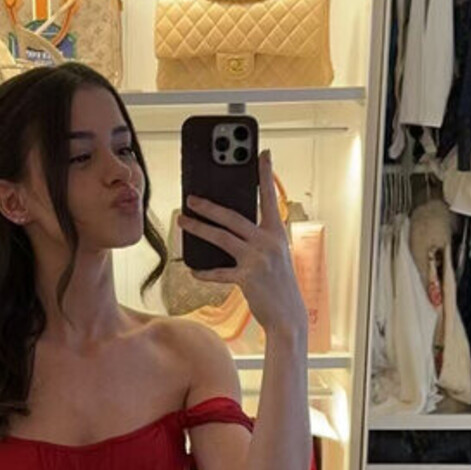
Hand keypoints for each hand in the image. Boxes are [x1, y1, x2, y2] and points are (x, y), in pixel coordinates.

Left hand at [179, 150, 308, 340]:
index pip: (270, 197)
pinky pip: (219, 272)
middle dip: (209, 206)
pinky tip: (193, 269)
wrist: (288, 315)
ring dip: (198, 229)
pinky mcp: (247, 278)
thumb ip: (256, 238)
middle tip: (191, 198)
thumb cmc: (278, 283)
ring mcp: (257, 259)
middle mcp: (268, 242)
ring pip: (221, 238)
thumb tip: (228, 226)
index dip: (266, 174)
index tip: (263, 154)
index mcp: (277, 232)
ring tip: (182, 222)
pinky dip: (205, 271)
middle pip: (233, 217)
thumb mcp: (274, 255)